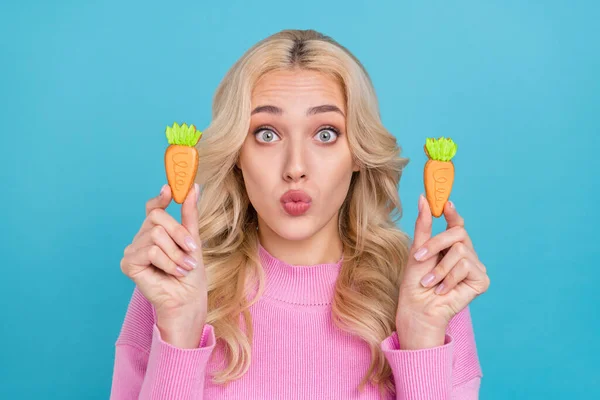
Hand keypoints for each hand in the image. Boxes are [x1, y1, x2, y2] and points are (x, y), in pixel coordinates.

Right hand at [120, 183, 207, 346]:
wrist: (188, 299)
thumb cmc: (190, 272)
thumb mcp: (193, 239)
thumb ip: (189, 214)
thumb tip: (193, 188)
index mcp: (155, 231)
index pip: (152, 208)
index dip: (159, 198)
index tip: (170, 189)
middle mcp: (141, 238)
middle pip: (157, 218)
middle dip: (178, 234)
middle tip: (191, 250)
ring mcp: (132, 250)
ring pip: (155, 235)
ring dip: (176, 253)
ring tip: (183, 267)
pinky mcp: (128, 263)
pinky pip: (151, 251)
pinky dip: (167, 262)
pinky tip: (173, 272)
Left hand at [395, 194, 489, 348]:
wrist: (417, 308)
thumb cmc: (415, 282)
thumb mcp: (417, 250)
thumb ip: (424, 225)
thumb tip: (423, 198)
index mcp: (451, 246)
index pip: (457, 225)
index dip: (453, 213)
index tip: (445, 203)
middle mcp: (466, 254)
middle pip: (459, 234)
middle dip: (436, 244)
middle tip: (420, 258)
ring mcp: (476, 267)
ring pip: (461, 251)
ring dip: (440, 268)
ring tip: (430, 282)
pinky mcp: (481, 281)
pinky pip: (466, 266)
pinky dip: (450, 278)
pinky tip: (443, 290)